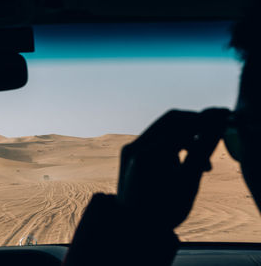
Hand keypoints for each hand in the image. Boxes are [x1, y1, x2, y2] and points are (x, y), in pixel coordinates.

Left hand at [117, 108, 229, 229]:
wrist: (134, 229)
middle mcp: (135, 147)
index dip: (205, 121)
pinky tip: (184, 165)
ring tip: (204, 166)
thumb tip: (215, 123)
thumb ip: (203, 149)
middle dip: (196, 127)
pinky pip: (154, 141)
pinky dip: (172, 147)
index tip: (220, 125)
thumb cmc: (163, 210)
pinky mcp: (129, 155)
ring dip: (186, 140)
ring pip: (164, 131)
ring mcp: (129, 150)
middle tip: (213, 140)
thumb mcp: (189, 181)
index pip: (183, 123)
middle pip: (171, 121)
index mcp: (148, 154)